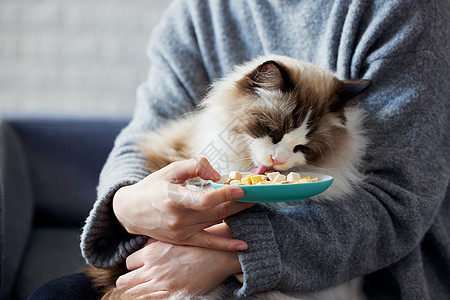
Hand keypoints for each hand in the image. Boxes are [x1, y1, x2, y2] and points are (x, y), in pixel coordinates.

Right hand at [112, 157, 253, 250]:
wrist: (131, 211)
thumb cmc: (153, 186)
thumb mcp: (170, 170)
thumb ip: (195, 166)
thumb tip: (218, 175)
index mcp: (173, 197)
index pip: (204, 199)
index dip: (226, 194)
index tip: (243, 188)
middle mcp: (178, 217)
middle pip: (216, 212)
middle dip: (240, 203)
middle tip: (259, 194)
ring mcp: (181, 232)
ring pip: (216, 223)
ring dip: (238, 215)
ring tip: (255, 205)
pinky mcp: (183, 240)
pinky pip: (208, 243)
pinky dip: (226, 244)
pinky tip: (244, 244)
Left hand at [115, 237, 241, 297]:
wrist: (218, 256)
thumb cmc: (197, 245)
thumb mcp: (173, 238)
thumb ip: (155, 243)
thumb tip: (143, 248)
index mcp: (151, 252)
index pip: (128, 263)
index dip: (134, 267)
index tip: (141, 268)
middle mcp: (152, 268)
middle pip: (124, 281)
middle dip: (130, 281)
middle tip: (139, 281)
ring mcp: (160, 284)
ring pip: (133, 293)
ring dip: (137, 291)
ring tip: (147, 289)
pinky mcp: (171, 294)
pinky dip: (149, 298)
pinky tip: (156, 294)